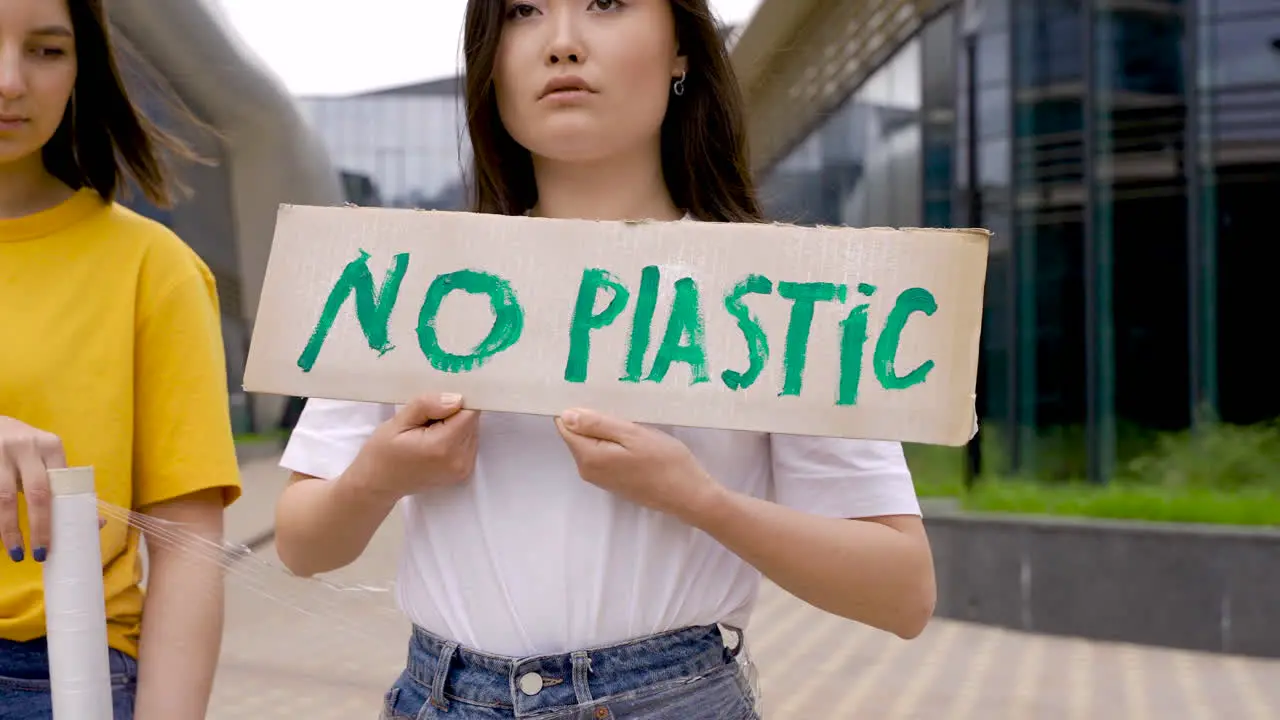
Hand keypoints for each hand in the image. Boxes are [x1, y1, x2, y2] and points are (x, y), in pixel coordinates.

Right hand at [0, 416, 65, 562]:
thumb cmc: (26, 449)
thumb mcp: (47, 458)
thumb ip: (65, 485)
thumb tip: (97, 523)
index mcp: (50, 446)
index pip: (60, 484)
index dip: (60, 514)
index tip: (59, 541)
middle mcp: (26, 447)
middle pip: (36, 493)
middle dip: (39, 526)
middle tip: (40, 554)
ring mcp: (0, 454)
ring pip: (4, 498)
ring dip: (9, 529)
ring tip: (16, 553)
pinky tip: (0, 535)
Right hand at [348, 393, 479, 501]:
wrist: (378, 484)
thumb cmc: (383, 452)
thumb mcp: (398, 422)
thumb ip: (427, 406)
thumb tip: (457, 399)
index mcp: (443, 446)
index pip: (468, 412)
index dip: (454, 403)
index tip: (435, 406)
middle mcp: (459, 460)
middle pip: (472, 422)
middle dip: (453, 415)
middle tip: (426, 421)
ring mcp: (463, 469)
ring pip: (472, 431)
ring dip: (455, 426)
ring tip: (428, 433)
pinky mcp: (464, 472)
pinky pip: (469, 443)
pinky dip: (455, 438)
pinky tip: (434, 442)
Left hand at [555, 408, 724, 521]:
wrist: (689, 495)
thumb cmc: (664, 461)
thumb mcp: (632, 435)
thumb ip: (597, 424)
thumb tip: (565, 415)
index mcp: (588, 457)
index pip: (564, 426)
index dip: (575, 407)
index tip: (592, 392)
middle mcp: (587, 470)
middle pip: (577, 435)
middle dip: (591, 417)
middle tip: (615, 401)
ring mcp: (600, 477)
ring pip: (591, 443)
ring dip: (604, 428)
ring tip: (627, 415)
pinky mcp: (613, 480)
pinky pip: (603, 453)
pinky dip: (612, 441)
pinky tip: (632, 434)